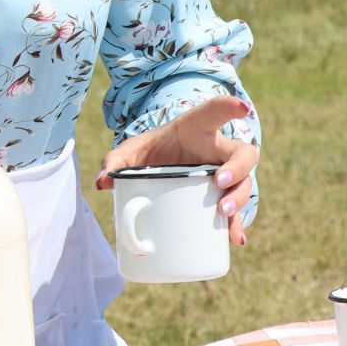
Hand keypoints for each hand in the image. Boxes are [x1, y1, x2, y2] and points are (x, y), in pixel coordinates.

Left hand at [96, 95, 259, 246]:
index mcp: (197, 128)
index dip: (230, 107)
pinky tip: (235, 238)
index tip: (242, 108)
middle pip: (243, 154)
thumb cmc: (150, 151)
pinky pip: (234, 212)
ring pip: (244, 183)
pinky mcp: (220, 198)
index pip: (216, 111)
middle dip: (237, 168)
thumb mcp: (130, 151)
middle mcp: (217, 150)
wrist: (158, 165)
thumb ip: (114, 161)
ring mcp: (224, 175)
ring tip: (223, 211)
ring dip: (239, 198)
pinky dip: (235, 226)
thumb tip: (102, 182)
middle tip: (218, 181)